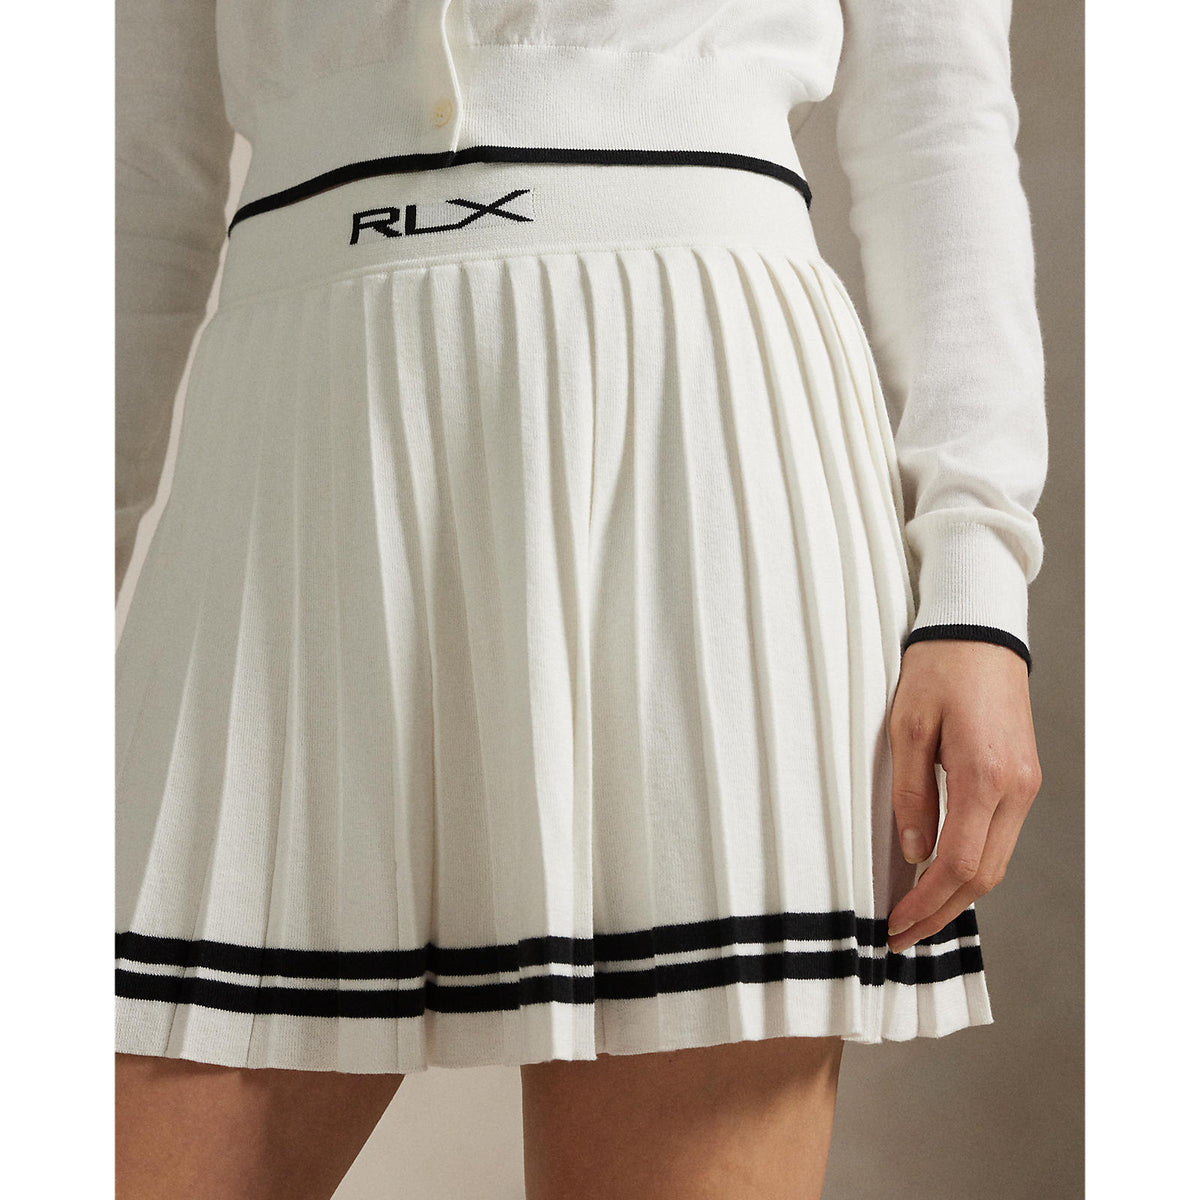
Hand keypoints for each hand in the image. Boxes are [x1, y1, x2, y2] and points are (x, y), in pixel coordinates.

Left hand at [885, 639, 1041, 954]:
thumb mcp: (906, 728)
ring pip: (997, 861)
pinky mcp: (1024, 778)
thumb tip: (913, 854)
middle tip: (900, 937)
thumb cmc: (937, 671)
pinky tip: (942, 876)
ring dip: (958, 895)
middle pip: (985, 875)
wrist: (979, 632)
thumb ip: (910, 794)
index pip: (959, 863)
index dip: (926, 903)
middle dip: (941, 913)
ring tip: (915, 916)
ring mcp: (1026, 785)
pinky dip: (973, 866)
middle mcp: (1015, 788)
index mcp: (984, 775)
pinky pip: (1000, 837)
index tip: (894, 926)